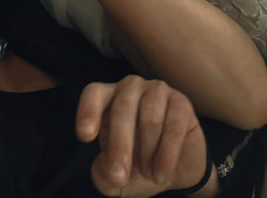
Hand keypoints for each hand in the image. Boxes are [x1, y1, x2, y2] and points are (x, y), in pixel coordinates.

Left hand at [76, 76, 213, 196]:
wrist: (177, 169)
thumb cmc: (139, 165)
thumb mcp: (115, 178)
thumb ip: (103, 175)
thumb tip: (107, 171)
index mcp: (108, 99)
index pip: (94, 93)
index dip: (88, 111)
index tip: (85, 136)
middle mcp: (130, 88)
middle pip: (121, 109)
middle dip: (119, 147)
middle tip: (119, 178)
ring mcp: (157, 91)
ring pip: (149, 118)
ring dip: (147, 153)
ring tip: (148, 175)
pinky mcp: (181, 103)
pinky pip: (174, 127)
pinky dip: (167, 156)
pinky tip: (161, 174)